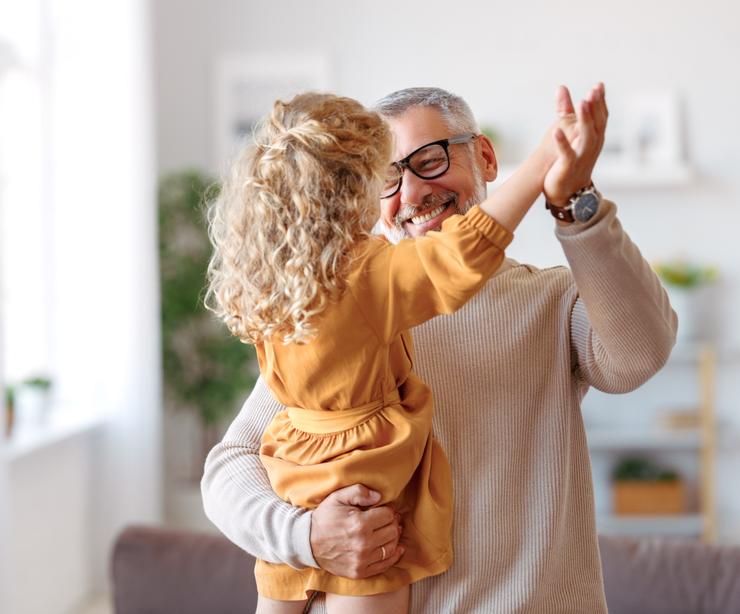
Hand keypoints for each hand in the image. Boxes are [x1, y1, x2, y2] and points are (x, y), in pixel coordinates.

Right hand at [309, 484, 403, 578]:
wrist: (308, 543)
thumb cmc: (325, 518)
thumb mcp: (337, 497)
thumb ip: (359, 491)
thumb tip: (379, 496)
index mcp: (359, 524)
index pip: (388, 515)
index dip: (388, 509)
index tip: (384, 509)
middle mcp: (363, 544)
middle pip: (393, 531)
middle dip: (392, 522)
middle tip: (387, 519)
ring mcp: (362, 560)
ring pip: (392, 547)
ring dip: (393, 537)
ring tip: (388, 530)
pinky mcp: (360, 572)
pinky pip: (385, 564)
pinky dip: (393, 555)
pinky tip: (395, 548)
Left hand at [543, 83, 607, 204]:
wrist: (567, 193)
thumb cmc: (569, 161)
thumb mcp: (571, 134)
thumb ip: (566, 111)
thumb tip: (562, 87)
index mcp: (594, 138)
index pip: (601, 117)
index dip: (600, 102)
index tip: (599, 85)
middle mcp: (591, 146)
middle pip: (597, 124)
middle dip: (596, 107)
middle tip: (594, 90)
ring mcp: (581, 157)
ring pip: (586, 137)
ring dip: (584, 120)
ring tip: (582, 103)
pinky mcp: (568, 166)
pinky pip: (566, 154)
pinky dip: (562, 143)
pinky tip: (556, 131)